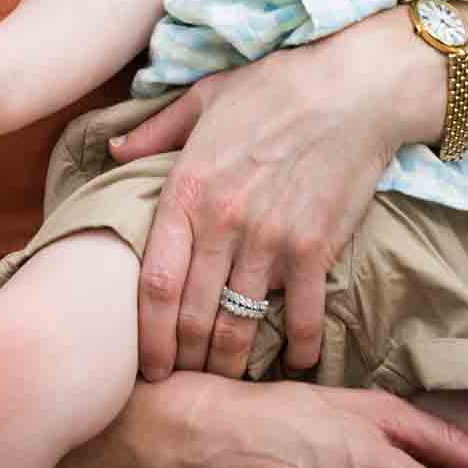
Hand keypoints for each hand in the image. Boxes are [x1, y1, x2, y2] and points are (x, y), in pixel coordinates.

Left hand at [111, 22, 405, 381]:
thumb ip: (155, 129)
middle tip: (181, 381)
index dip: (146, 336)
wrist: (354, 86)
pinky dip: (298, 350)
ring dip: (229, 362)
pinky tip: (294, 363)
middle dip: (183, 360)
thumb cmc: (275, 86)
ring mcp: (271, 241)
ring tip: (224, 379)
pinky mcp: (315, 250)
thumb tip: (113, 148)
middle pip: (192, 316)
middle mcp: (224, 223)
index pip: (154, 283)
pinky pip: (301, 319)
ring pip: (239, 325)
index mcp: (188, 189)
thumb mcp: (205, 97)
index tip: (144, 365)